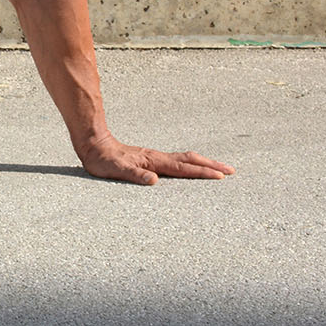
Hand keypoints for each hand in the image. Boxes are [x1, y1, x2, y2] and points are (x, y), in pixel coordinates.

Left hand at [78, 133, 235, 185]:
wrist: (94, 143)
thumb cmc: (103, 160)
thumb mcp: (115, 170)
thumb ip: (134, 175)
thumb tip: (153, 181)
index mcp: (153, 162)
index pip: (183, 168)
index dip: (202, 173)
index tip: (221, 177)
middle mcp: (158, 157)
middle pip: (191, 160)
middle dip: (212, 165)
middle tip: (232, 171)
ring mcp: (156, 157)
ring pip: (186, 159)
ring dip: (204, 163)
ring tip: (220, 169)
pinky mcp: (151, 159)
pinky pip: (178, 161)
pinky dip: (192, 164)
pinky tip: (193, 168)